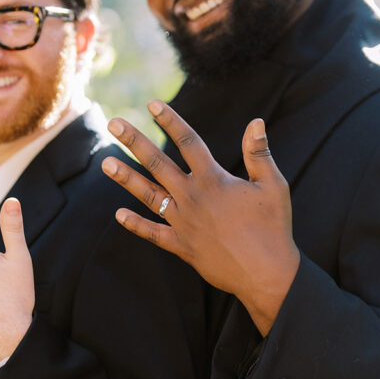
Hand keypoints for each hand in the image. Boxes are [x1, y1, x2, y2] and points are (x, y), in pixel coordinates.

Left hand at [102, 101, 299, 334]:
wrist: (267, 274)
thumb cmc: (274, 228)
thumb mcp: (273, 185)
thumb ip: (259, 153)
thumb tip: (256, 122)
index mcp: (214, 180)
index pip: (188, 142)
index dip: (170, 121)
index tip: (152, 104)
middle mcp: (193, 198)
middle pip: (158, 164)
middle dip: (135, 142)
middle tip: (113, 124)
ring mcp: (184, 223)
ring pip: (149, 195)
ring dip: (126, 178)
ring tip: (105, 163)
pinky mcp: (182, 247)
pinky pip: (154, 234)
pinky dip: (136, 225)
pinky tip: (119, 215)